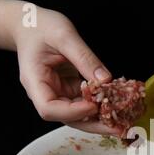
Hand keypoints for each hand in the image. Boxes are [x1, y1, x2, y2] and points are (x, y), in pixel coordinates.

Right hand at [14, 8, 118, 134]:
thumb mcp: (64, 36)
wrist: (31, 26)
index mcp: (35, 82)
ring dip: (100, 119)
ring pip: (79, 115)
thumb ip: (85, 58)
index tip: (93, 106)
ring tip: (122, 122)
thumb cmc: (40, 28)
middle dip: (93, 124)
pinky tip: (117, 106)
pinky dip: (101, 106)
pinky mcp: (69, 91)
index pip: (49, 108)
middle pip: (67, 118)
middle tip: (118, 128)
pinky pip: (86, 103)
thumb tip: (105, 80)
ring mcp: (58, 94)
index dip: (72, 112)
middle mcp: (45, 94)